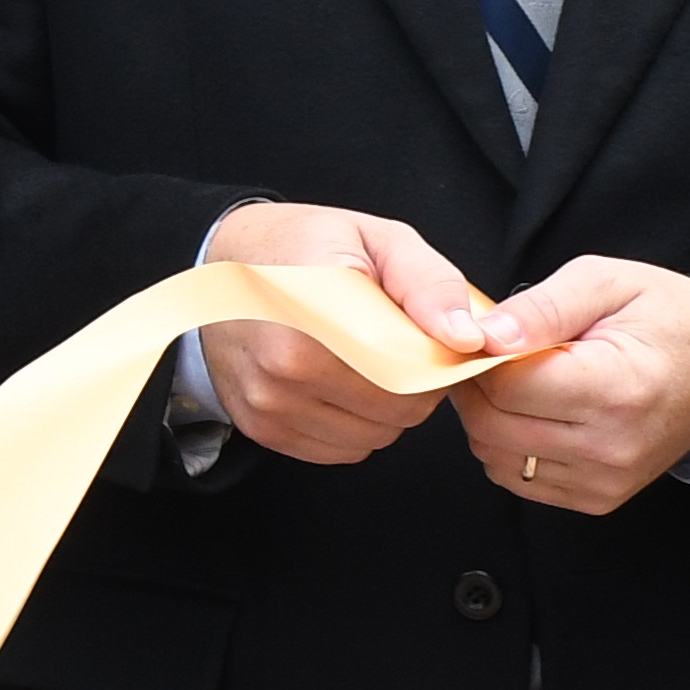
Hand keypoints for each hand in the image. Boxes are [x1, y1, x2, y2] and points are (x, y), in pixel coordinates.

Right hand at [196, 202, 500, 466]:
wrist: (218, 264)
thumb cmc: (305, 246)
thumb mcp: (378, 239)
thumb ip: (431, 285)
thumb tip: (472, 341)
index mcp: (316, 313)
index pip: (416, 371)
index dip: (438, 358)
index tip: (431, 334)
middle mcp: (284, 366)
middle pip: (401, 410)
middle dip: (417, 384)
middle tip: (395, 343)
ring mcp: (268, 402)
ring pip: (376, 436)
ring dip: (386, 409)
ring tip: (362, 361)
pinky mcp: (261, 427)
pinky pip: (342, 450)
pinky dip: (355, 424)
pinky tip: (337, 384)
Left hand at [457, 257, 689, 513]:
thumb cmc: (667, 318)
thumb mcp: (607, 282)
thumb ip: (541, 307)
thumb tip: (484, 336)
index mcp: (617, 389)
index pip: (505, 387)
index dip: (478, 356)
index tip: (485, 335)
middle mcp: (613, 446)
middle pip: (491, 425)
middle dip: (474, 387)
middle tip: (492, 355)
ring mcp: (607, 479)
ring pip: (495, 455)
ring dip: (486, 417)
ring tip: (517, 381)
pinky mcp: (599, 497)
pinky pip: (518, 478)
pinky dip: (507, 445)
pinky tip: (532, 412)